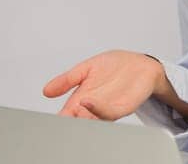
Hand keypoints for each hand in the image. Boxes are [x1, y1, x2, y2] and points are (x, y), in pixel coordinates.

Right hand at [41, 50, 162, 119]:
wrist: (141, 64)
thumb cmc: (115, 66)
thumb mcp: (86, 68)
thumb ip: (68, 80)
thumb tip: (46, 91)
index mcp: (83, 99)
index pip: (66, 114)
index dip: (58, 118)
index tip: (46, 121)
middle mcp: (95, 107)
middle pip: (78, 121)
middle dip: (68, 123)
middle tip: (56, 122)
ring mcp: (109, 109)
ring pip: (92, 120)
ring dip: (80, 119)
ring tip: (68, 114)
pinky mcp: (123, 107)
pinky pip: (109, 113)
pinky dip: (97, 110)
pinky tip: (86, 102)